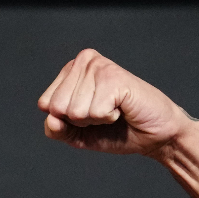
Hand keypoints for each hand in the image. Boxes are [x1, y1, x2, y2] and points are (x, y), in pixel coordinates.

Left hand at [37, 49, 192, 156]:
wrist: (153, 136)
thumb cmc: (116, 131)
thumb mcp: (77, 135)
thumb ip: (56, 130)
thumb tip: (51, 119)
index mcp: (71, 70)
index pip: (45, 104)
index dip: (66, 120)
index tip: (89, 115)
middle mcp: (84, 61)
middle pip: (57, 107)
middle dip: (79, 120)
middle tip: (103, 113)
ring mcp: (99, 67)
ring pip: (75, 111)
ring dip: (96, 119)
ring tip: (113, 109)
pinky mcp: (114, 77)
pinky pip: (94, 112)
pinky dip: (108, 118)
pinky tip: (121, 108)